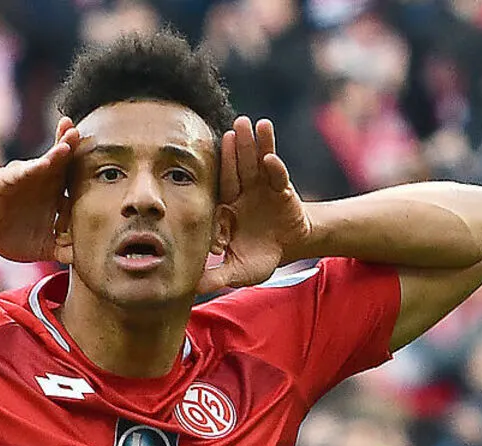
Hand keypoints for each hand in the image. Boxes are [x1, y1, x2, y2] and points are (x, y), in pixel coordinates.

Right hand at [0, 118, 80, 261]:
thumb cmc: (11, 235)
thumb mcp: (43, 247)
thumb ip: (63, 250)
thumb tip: (86, 261)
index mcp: (56, 196)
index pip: (79, 182)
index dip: (93, 174)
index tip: (113, 166)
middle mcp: (45, 182)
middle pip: (67, 162)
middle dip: (78, 148)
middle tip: (93, 136)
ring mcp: (28, 177)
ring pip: (48, 160)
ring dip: (60, 148)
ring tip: (72, 135)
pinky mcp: (9, 178)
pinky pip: (23, 170)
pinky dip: (35, 166)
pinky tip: (46, 162)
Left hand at [197, 117, 311, 294]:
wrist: (289, 248)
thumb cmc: (258, 256)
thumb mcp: (237, 271)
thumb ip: (216, 276)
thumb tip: (192, 287)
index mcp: (225, 210)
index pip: (217, 193)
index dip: (213, 181)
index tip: (200, 165)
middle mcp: (241, 194)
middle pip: (235, 170)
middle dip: (233, 149)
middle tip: (229, 127)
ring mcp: (262, 189)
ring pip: (255, 164)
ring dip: (253, 145)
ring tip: (249, 123)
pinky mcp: (282, 191)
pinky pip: (277, 176)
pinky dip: (274, 166)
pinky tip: (270, 157)